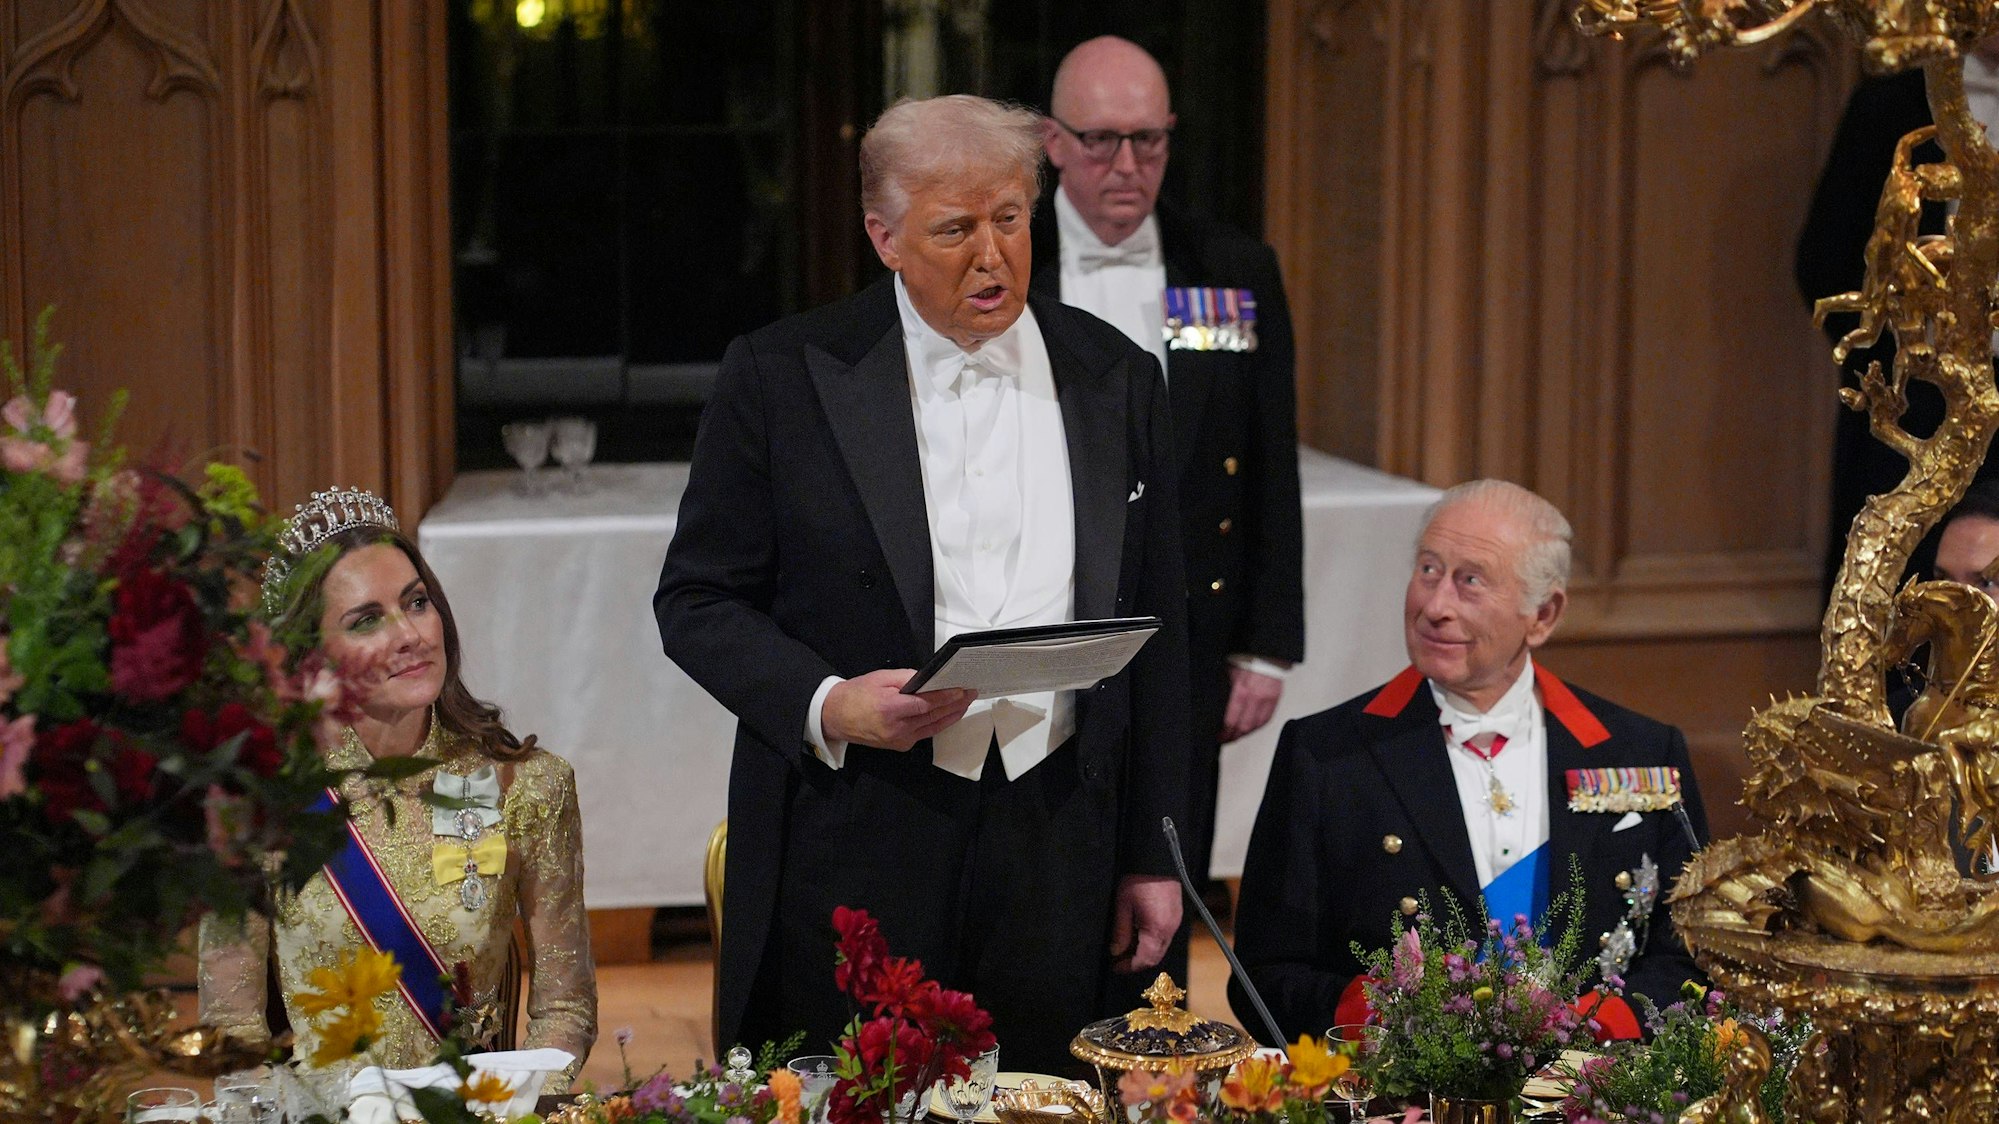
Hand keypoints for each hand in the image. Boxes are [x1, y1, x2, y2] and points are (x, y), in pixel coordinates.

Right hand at [821, 669, 975, 749]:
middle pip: (933, 716)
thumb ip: (907, 678)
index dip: (947, 697)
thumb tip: (929, 679)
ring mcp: (899, 740)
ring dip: (951, 715)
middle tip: (971, 693)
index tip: (963, 690)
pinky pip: (924, 733)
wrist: (835, 717)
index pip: (927, 703)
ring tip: (965, 703)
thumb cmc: (856, 695)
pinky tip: (948, 714)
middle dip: (955, 704)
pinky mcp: (900, 745)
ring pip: (932, 727)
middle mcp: (897, 728)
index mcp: (890, 709)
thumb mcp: (880, 679)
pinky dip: (938, 723)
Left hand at [1108, 875, 1181, 972]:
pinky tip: (1138, 933)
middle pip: (1155, 956)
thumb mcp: (1123, 906)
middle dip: (1137, 961)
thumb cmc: (1139, 879)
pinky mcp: (1175, 914)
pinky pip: (1164, 936)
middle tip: (1120, 960)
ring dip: (1144, 951)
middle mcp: (1170, 929)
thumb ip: (1120, 932)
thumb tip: (1116, 951)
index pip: (1145, 959)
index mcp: (1157, 929)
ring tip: (1126, 946)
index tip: (1116, 967)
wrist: (1156, 859)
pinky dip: (1151, 941)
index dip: (1129, 966)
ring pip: (1160, 947)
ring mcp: (1175, 921)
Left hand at [1220, 666, 1284, 741]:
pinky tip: (1251, 728)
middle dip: (1233, 736)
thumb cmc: (1247, 659)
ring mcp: (1267, 700)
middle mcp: (1255, 698)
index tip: (1219, 736)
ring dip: (1245, 733)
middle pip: (1243, 727)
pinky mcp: (1276, 699)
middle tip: (1226, 739)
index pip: (1231, 720)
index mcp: (1241, 691)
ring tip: (1237, 736)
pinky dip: (1258, 727)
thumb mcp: (1229, 672)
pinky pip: (1267, 719)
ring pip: (1256, 726)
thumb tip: (1216, 706)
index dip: (1224, 732)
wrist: (1267, 652)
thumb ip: (1225, 690)